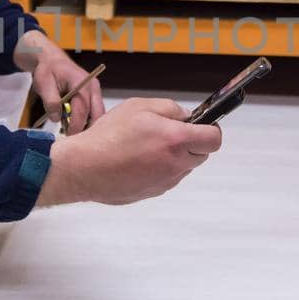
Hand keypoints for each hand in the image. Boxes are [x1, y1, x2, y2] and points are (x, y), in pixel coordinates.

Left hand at [14, 28, 103, 134]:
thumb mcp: (44, 84)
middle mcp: (93, 87)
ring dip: (87, 126)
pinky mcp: (92, 96)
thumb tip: (56, 118)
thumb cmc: (47, 69)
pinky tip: (74, 127)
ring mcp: (94, 92)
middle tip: (75, 142)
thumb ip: (51, 101)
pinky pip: (93, 112)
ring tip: (73, 135)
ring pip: (97, 115)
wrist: (50, 59)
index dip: (76, 125)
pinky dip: (86, 121)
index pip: (83, 109)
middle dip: (88, 129)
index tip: (68, 139)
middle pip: (97, 114)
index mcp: (82, 82)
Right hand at [37, 98, 222, 205]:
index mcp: (176, 140)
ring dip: (173, 157)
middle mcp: (175, 164)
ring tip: (145, 147)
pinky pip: (166, 178)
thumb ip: (170, 108)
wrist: (84, 167)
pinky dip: (159, 169)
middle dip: (190, 143)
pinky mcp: (153, 192)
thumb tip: (186, 117)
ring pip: (183, 167)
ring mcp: (165, 182)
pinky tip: (137, 161)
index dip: (210, 130)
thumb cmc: (108, 136)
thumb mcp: (140, 106)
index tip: (200, 126)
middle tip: (166, 133)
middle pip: (201, 155)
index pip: (214, 139)